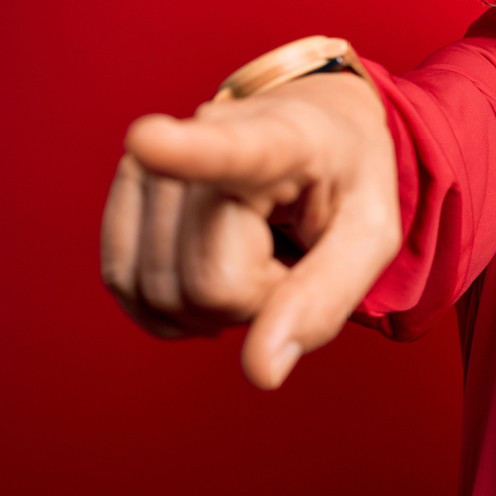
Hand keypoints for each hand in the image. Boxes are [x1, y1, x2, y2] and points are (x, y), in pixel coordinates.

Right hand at [100, 71, 398, 388]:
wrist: (312, 125)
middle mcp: (202, 135)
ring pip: (161, 290)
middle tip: (289, 250)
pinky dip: (174, 301)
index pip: (230, 151)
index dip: (186, 153)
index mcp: (283, 139)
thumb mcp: (371, 234)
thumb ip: (326, 299)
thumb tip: (261, 370)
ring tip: (256, 247)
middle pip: (207, 282)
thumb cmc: (346, 178)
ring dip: (215, 300)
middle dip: (256, 296)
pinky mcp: (125, 188)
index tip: (149, 142)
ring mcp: (152, 159)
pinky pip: (127, 285)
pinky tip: (212, 268)